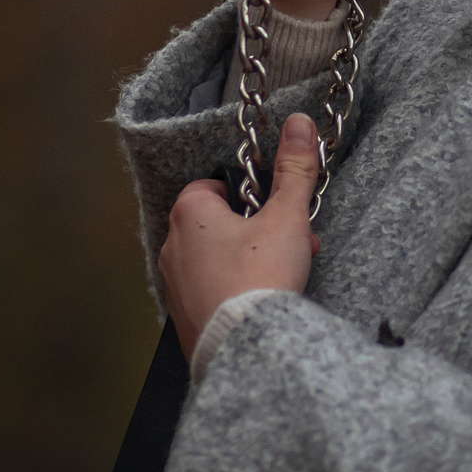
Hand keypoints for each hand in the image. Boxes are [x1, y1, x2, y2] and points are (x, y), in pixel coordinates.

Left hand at [160, 113, 325, 359]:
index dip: (251, 196)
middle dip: (259, 231)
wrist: (245, 348)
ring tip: (283, 275)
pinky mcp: (183, 317)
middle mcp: (172, 246)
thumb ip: (294, 170)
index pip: (216, 186)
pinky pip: (210, 291)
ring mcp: (174, 285)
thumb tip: (298, 123)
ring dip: (249, 260)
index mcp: (189, 213)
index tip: (277, 212)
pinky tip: (260, 300)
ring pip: (216, 259)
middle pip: (220, 224)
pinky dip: (234, 290)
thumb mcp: (287, 217)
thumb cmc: (260, 277)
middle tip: (292, 244)